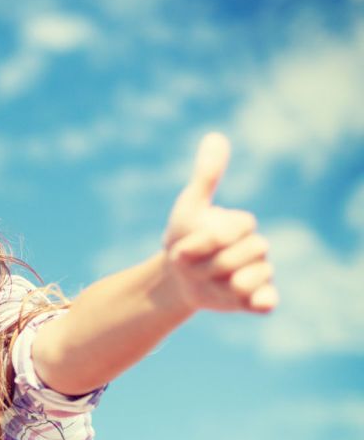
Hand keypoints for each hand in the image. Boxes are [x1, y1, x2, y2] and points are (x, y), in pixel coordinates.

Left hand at [162, 132, 278, 313]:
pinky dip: (264, 301)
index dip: (202, 241)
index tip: (184, 246)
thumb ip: (207, 175)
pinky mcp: (253, 299)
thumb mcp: (190, 207)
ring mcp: (257, 274)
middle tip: (193, 266)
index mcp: (243, 226)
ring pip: (250, 279)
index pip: (233, 230)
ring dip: (219, 283)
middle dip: (207, 264)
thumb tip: (216, 136)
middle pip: (242, 255)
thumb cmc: (183, 237)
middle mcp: (256, 249)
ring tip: (207, 282)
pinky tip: (255, 303)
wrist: (173, 277)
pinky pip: (267, 301)